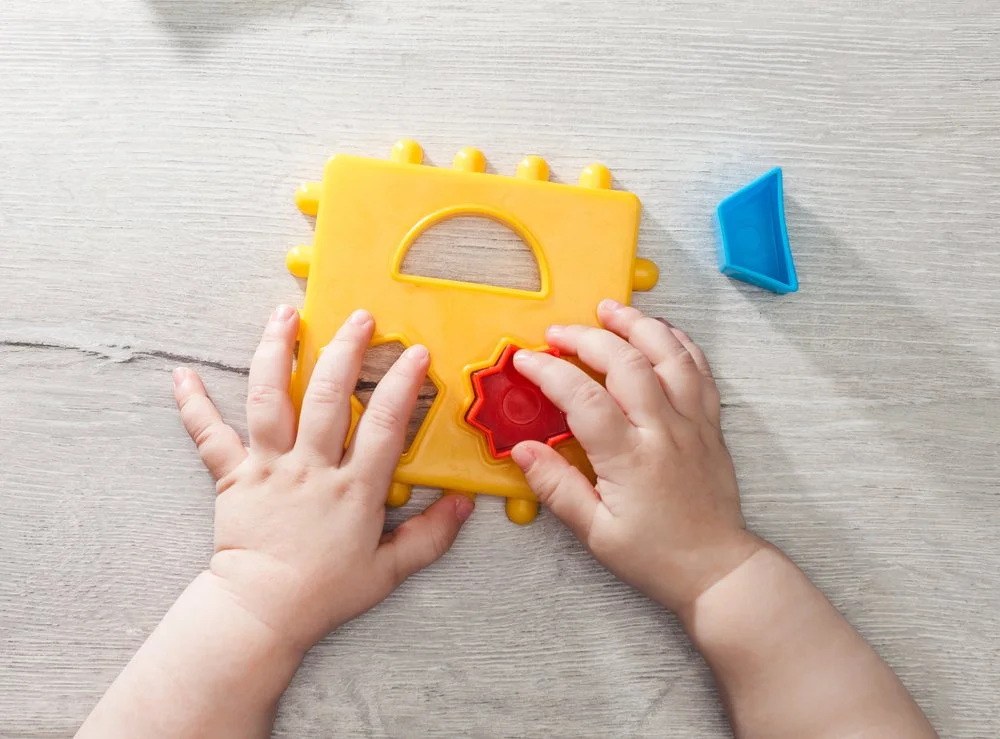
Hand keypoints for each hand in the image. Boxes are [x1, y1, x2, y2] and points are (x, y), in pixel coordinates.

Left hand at [172, 305, 473, 653]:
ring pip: (270, 399)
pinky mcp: (232, 474)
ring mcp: (268, 467)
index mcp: (354, 488)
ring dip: (276, 352)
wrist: (262, 611)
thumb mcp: (389, 570)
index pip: (385, 424)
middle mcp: (311, 467)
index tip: (415, 352)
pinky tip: (182, 375)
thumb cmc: (325, 592)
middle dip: (345, 350)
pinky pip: (209, 434)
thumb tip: (464, 503)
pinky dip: (194, 404)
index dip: (403, 383)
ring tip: (284, 315)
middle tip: (359, 317)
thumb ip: (430, 535)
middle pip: (328, 396)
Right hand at [510, 299, 760, 614]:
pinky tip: (660, 331)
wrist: (716, 567)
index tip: (526, 360)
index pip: (583, 398)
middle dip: (587, 337)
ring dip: (638, 324)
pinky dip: (678, 342)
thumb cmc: (656, 555)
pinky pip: (699, 369)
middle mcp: (664, 432)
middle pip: (626, 362)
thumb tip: (523, 450)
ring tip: (610, 309)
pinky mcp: (710, 423)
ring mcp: (692, 423)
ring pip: (669, 355)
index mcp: (630, 460)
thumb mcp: (595, 533)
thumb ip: (557, 487)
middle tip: (558, 331)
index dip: (550, 371)